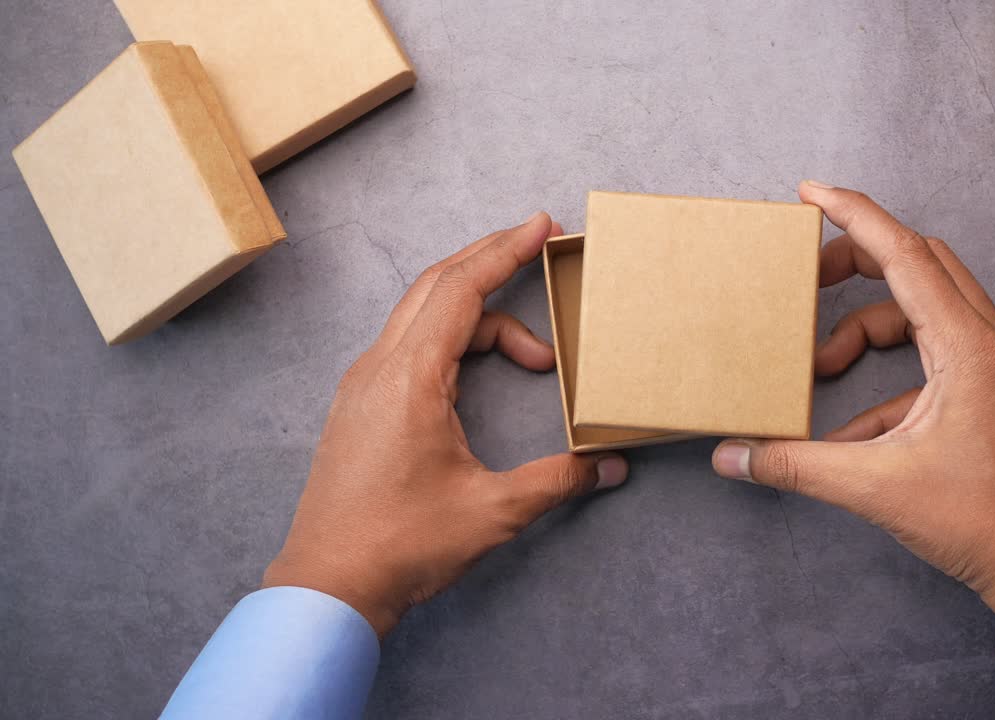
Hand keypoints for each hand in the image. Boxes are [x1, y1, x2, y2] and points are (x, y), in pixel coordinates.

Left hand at [263, 213, 627, 636]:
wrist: (328, 586)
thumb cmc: (399, 545)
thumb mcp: (492, 511)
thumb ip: (557, 480)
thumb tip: (608, 467)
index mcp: (409, 377)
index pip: (461, 289)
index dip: (505, 251)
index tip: (542, 226)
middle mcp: (380, 368)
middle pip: (437, 285)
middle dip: (491, 260)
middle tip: (539, 247)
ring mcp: (364, 385)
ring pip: (424, 316)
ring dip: (479, 316)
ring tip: (534, 357)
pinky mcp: (362, 407)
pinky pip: (410, 346)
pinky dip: (453, 339)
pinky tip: (481, 370)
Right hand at [712, 182, 994, 616]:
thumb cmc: (983, 522)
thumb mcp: (875, 488)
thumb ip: (797, 465)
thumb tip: (734, 456)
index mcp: (970, 347)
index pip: (907, 256)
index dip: (856, 216)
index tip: (812, 193)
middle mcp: (993, 342)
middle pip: (920, 264)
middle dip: (858, 262)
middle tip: (807, 278)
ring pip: (928, 307)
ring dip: (868, 326)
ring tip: (822, 368)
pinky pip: (936, 354)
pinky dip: (890, 374)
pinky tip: (855, 427)